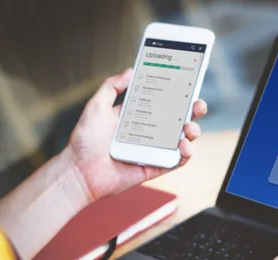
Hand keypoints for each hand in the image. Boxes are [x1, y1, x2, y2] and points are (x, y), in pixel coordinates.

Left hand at [64, 68, 207, 201]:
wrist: (79, 171)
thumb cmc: (85, 141)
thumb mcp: (96, 106)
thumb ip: (112, 87)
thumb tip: (131, 70)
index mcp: (138, 115)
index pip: (164, 101)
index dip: (178, 93)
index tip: (188, 83)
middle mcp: (149, 132)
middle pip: (178, 119)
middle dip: (193, 110)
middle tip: (197, 104)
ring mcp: (154, 150)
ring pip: (182, 139)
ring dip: (192, 132)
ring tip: (189, 128)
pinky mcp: (155, 167)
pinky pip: (177, 161)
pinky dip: (185, 154)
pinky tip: (184, 146)